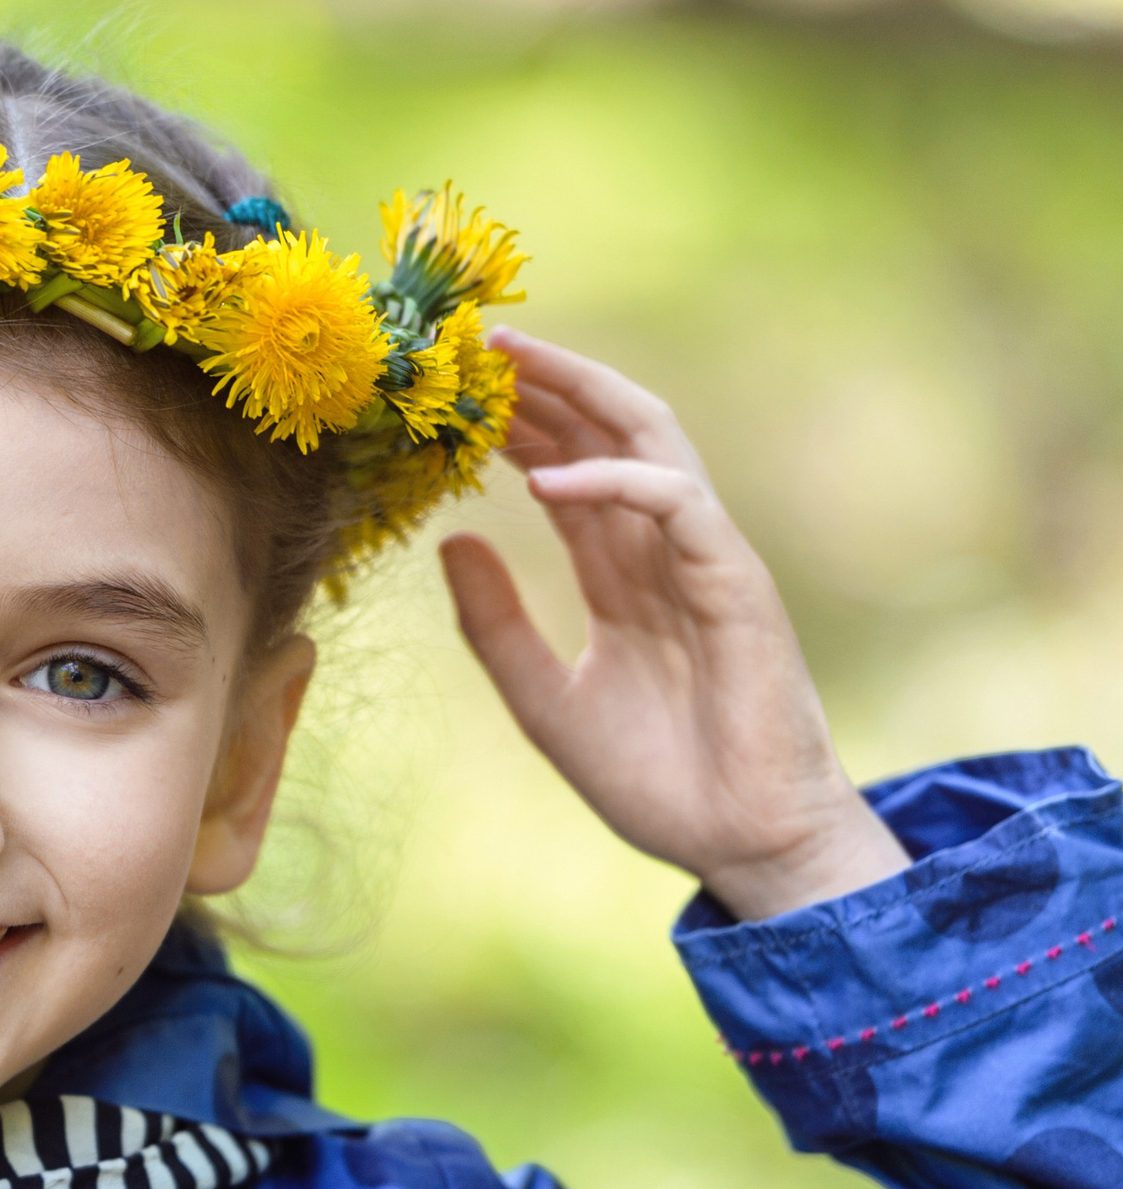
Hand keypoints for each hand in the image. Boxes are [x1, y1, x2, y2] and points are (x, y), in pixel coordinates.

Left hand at [438, 328, 908, 921]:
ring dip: (582, 392)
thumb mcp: (544, 700)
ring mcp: (703, 559)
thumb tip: (450, 539)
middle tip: (473, 345)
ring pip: (650, 440)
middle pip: (607, 434)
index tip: (451, 395)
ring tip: (510, 362)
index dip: (514, 427)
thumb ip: (495, 624)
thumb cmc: (656, 780)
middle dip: (545, 384)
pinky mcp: (735, 583)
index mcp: (621, 574)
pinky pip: (678, 502)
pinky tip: (543, 477)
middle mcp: (662, 551)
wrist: (739, 844)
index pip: (566, 469)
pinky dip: (614, 480)